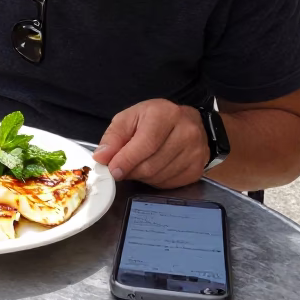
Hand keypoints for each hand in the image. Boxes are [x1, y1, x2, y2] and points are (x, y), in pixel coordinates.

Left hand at [92, 99, 209, 188]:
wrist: (189, 123)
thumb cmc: (155, 119)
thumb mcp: (130, 118)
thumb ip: (113, 137)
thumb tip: (101, 158)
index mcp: (166, 115)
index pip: (145, 144)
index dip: (126, 160)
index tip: (113, 170)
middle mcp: (186, 133)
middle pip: (152, 165)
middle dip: (131, 171)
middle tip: (122, 169)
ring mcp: (195, 152)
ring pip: (159, 177)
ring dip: (142, 177)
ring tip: (139, 165)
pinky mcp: (197, 169)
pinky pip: (169, 184)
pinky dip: (156, 181)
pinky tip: (154, 169)